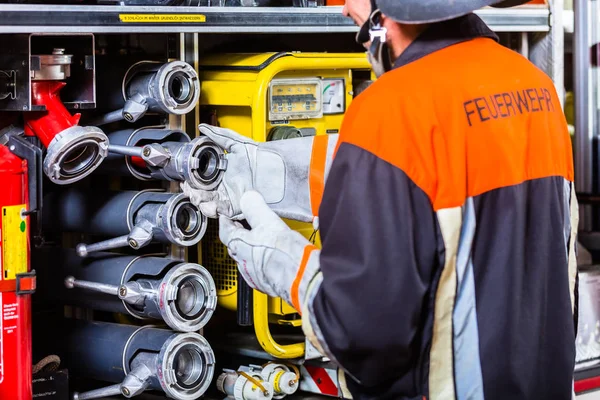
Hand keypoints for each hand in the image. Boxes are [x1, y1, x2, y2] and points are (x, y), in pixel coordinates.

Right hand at [182, 123, 257, 219]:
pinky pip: (218, 212)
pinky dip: (211, 209)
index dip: (190, 181)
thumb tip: (203, 127)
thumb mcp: (237, 143)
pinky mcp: (234, 208)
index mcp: (221, 174)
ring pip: (206, 204)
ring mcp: (228, 198)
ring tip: (196, 195)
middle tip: (187, 188)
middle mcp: (223, 187)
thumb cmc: (260, 157)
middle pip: (200, 194)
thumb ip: (219, 135)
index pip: (200, 180)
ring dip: (198, 201)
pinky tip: (208, 203)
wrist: (274, 171)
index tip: (184, 178)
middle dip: (191, 192)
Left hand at [219, 190, 318, 307]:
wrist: (302, 279)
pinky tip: (272, 256)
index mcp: (240, 246)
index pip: (224, 230)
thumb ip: (255, 208)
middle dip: (239, 233)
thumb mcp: (269, 222)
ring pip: (247, 258)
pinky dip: (261, 261)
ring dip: (251, 248)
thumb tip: (248, 198)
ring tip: (261, 238)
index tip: (227, 214)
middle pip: (235, 245)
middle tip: (244, 223)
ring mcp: (254, 275)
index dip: (226, 220)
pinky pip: (258, 270)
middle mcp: (243, 263)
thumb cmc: (286, 255)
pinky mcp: (266, 283)